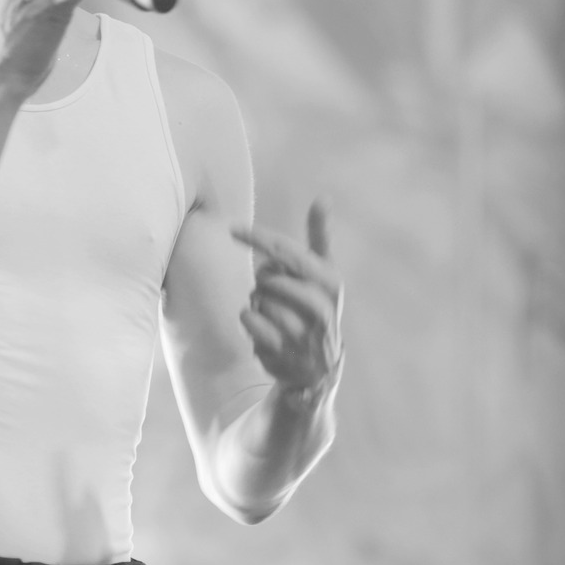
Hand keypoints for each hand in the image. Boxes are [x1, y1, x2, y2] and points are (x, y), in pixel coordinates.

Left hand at [233, 202, 344, 401]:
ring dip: (258, 303)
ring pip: (258, 300)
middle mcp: (323, 308)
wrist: (319, 368)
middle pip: (268, 276)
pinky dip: (249, 320)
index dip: (258, 238)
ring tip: (274, 313)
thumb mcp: (324, 273)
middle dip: (264, 280)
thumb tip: (324, 197)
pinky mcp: (285, 354)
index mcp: (331, 282)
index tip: (232, 229)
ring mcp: (304, 334)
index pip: (289, 252)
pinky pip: (250, 322)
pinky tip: (262, 328)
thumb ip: (320, 236)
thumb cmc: (316, 308)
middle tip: (275, 292)